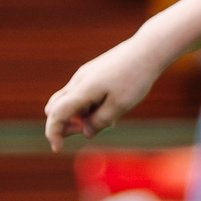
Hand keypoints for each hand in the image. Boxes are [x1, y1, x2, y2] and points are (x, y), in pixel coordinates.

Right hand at [45, 41, 165, 149]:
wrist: (147, 51)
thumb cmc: (135, 79)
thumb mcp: (120, 106)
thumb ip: (100, 121)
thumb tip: (85, 133)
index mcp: (82, 89)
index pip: (56, 114)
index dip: (53, 133)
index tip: (58, 148)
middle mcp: (78, 81)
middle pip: (55, 107)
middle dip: (65, 124)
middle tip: (89, 130)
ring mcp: (84, 76)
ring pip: (70, 102)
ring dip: (81, 116)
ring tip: (110, 119)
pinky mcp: (93, 74)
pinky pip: (83, 95)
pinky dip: (89, 107)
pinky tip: (112, 108)